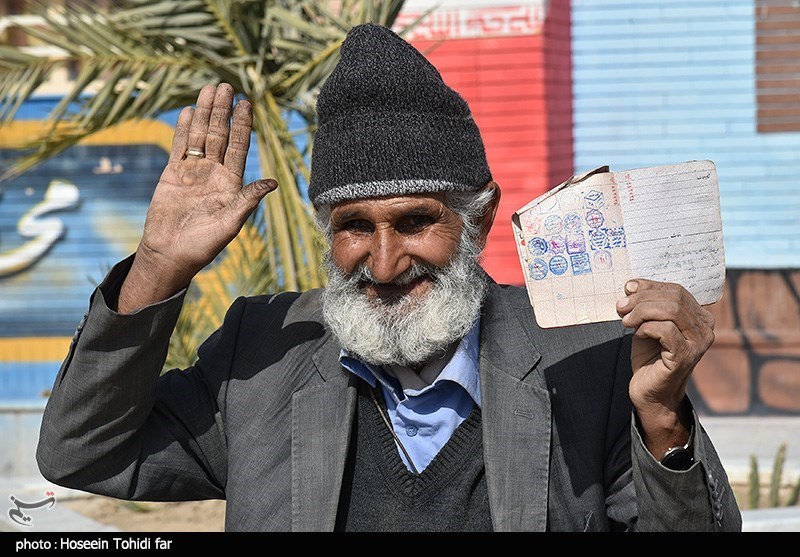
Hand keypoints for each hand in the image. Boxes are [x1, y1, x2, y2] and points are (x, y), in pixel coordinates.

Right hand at [118, 83, 276, 312]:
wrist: (171, 254)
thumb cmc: (203, 246)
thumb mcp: (230, 224)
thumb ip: (248, 200)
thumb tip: (273, 182)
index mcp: (231, 183)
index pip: (238, 147)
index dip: (242, 125)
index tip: (247, 103)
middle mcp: (213, 173)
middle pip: (219, 135)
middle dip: (222, 111)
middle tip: (226, 86)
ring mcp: (192, 172)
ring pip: (199, 136)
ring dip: (203, 113)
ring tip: (208, 89)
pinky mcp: (172, 174)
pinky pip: (179, 147)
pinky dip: (182, 129)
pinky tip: (187, 111)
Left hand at [615, 279, 714, 455]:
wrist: (649, 391)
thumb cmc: (649, 357)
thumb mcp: (646, 324)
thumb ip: (645, 304)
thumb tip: (632, 284)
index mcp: (699, 316)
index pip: (677, 290)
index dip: (650, 285)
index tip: (628, 288)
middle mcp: (705, 328)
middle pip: (674, 298)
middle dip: (642, 298)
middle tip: (621, 306)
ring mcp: (699, 343)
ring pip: (671, 311)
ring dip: (641, 312)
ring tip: (625, 321)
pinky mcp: (686, 355)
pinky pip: (665, 330)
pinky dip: (646, 328)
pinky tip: (637, 335)